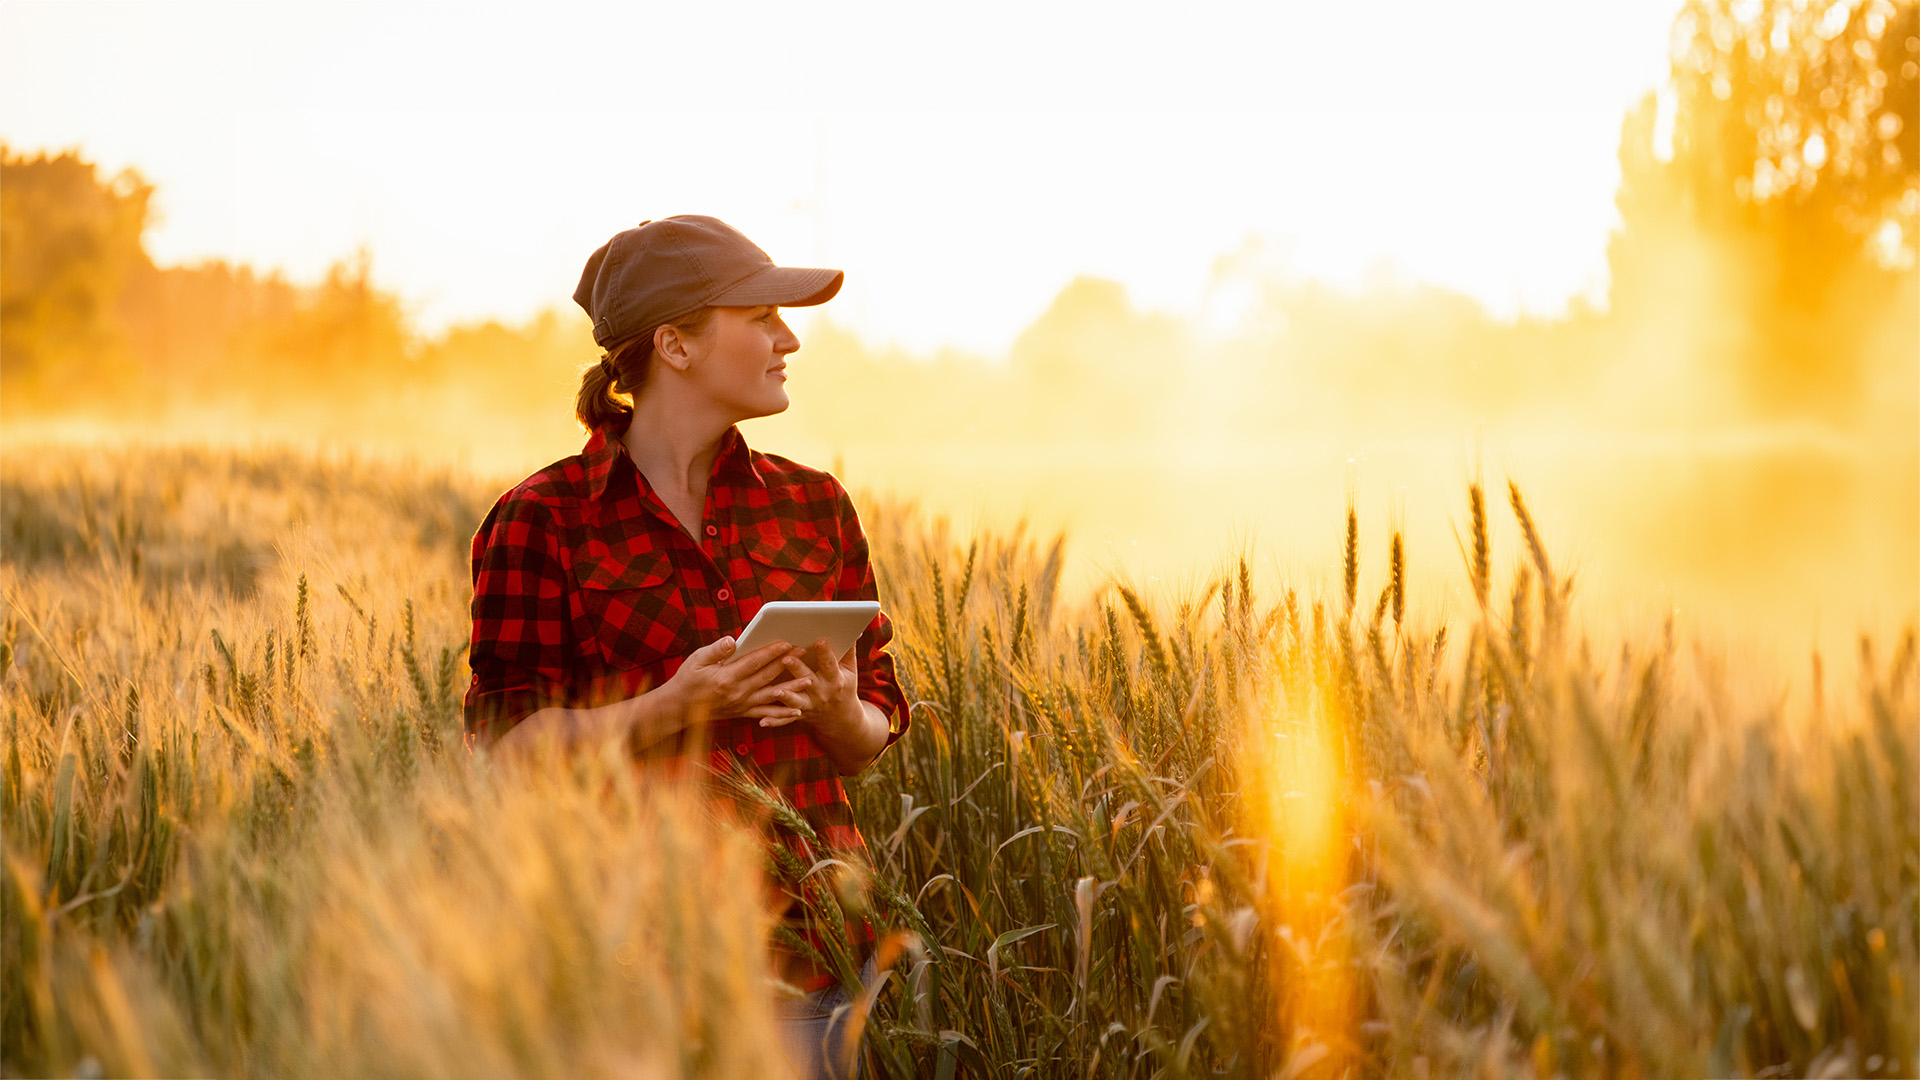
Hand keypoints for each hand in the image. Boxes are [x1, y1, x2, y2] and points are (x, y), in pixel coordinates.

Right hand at [660, 636, 812, 725]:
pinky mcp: (743, 713)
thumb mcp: (696, 660)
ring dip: (792, 689)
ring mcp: (742, 705)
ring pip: (772, 697)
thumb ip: (716, 650)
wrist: (679, 708)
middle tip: (805, 653)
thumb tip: (733, 640)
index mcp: (726, 677)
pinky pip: (766, 715)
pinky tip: (798, 711)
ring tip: (809, 680)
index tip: (786, 643)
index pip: (753, 662)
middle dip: (787, 664)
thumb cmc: (688, 679)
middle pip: (767, 677)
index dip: (771, 652)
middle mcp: (737, 693)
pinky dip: (782, 714)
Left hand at [757, 638, 861, 732]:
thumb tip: (856, 630)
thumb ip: (849, 650)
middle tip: (786, 658)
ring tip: (775, 690)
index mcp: (835, 680)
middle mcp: (821, 693)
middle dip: (797, 669)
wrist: (841, 719)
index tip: (819, 640)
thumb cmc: (844, 687)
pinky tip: (763, 721)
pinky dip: (774, 721)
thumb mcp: (850, 670)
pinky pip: (785, 720)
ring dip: (786, 696)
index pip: (830, 664)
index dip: (825, 653)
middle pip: (807, 680)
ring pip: (795, 701)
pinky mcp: (799, 715)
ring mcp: (809, 705)